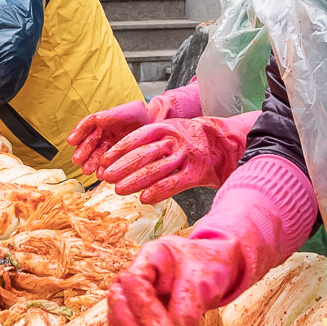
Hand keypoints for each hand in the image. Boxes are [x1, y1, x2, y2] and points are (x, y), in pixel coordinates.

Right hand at [69, 96, 159, 171]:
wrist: (155, 126)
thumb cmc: (143, 115)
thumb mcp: (131, 110)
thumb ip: (114, 115)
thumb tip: (98, 119)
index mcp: (103, 120)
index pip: (87, 125)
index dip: (78, 132)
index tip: (71, 141)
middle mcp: (103, 133)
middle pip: (90, 142)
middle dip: (83, 152)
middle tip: (77, 161)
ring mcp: (109, 146)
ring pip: (96, 154)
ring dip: (90, 163)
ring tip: (88, 171)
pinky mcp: (116, 156)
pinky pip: (107, 163)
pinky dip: (103, 168)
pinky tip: (101, 174)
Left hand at [96, 113, 252, 202]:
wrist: (223, 141)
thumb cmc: (189, 138)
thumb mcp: (169, 130)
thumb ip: (148, 141)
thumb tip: (118, 157)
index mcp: (165, 127)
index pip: (137, 137)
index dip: (118, 150)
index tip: (104, 160)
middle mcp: (175, 140)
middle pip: (144, 154)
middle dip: (122, 167)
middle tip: (107, 177)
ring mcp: (186, 156)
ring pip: (156, 169)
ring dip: (135, 181)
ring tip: (119, 189)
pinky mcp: (196, 173)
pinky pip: (174, 183)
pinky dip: (158, 191)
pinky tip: (144, 198)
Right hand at [105, 230, 254, 325]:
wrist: (209, 268)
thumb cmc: (206, 267)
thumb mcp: (204, 283)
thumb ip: (187, 311)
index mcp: (150, 256)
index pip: (136, 285)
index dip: (149, 316)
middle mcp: (131, 275)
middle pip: (120, 306)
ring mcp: (129, 295)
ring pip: (121, 325)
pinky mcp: (133, 314)